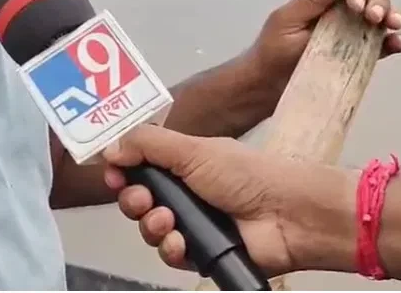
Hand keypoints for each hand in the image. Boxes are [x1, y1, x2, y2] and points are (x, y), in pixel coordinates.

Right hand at [102, 125, 351, 277]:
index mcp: (182, 164)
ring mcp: (192, 225)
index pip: (139, 168)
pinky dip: (171, 250)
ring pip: (150, 230)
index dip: (122, 172)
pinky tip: (181, 243)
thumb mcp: (194, 150)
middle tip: (145, 200)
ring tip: (169, 222)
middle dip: (133, 201)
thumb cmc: (250, 176)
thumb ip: (148, 145)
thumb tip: (110, 149)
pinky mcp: (201, 253)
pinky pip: (170, 256)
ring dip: (151, 226)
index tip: (113, 174)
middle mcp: (184, 194)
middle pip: (138, 201)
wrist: (289, 216)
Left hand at [252, 0, 400, 79]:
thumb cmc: (272, 51)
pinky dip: (394, 41)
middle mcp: (340, 11)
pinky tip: (397, 43)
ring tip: (392, 24)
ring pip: (381, 14)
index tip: (356, 5)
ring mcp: (352, 32)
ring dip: (392, 15)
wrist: (270, 86)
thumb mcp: (286, 21)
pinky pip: (382, 43)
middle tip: (374, 17)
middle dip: (378, 1)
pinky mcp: (360, 54)